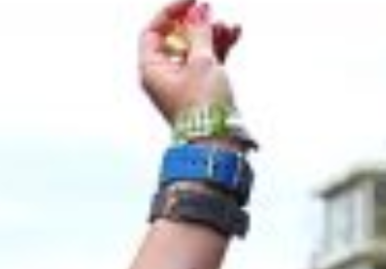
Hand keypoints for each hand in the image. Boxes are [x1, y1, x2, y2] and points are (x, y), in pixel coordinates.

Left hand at [140, 2, 240, 124]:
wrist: (214, 139)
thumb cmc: (201, 108)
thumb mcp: (201, 61)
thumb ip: (200, 32)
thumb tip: (198, 12)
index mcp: (151, 70)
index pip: (152, 32)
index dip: (170, 12)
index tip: (191, 1)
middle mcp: (162, 75)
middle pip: (175, 37)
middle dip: (195, 22)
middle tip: (210, 13)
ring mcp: (181, 81)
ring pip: (194, 46)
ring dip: (211, 33)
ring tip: (227, 28)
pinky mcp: (198, 86)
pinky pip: (206, 58)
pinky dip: (219, 46)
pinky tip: (234, 34)